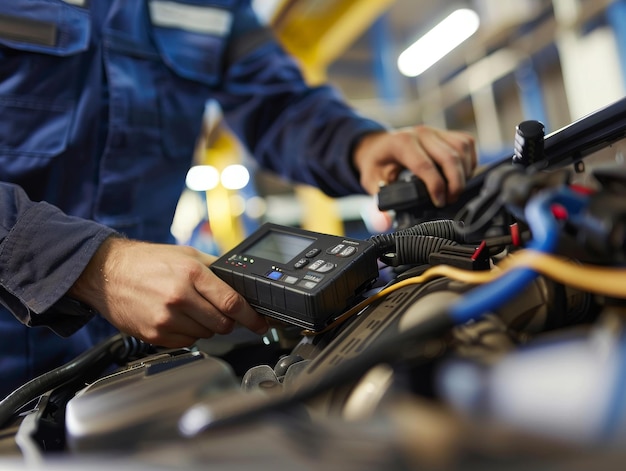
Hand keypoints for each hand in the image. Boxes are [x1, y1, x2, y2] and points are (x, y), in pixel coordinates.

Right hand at [69, 237, 268, 347]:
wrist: (107, 273)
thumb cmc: (147, 262)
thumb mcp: (186, 254)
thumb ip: (216, 269)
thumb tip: (242, 282)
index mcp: (192, 274)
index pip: (233, 303)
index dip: (252, 317)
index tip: (261, 323)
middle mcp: (180, 297)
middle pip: (223, 324)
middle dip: (228, 321)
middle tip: (219, 312)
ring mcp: (166, 318)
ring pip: (206, 335)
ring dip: (207, 327)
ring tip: (191, 310)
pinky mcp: (154, 334)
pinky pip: (187, 342)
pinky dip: (189, 334)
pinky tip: (178, 319)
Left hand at [353, 125, 476, 206]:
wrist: (379, 145)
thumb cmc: (377, 163)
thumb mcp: (370, 182)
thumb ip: (376, 204)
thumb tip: (383, 223)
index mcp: (401, 143)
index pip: (425, 165)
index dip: (436, 186)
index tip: (439, 202)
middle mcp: (420, 133)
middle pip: (449, 157)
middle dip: (455, 183)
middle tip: (450, 200)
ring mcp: (435, 131)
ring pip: (462, 149)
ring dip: (464, 173)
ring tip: (454, 190)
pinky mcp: (445, 133)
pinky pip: (466, 144)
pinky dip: (469, 161)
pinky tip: (461, 176)